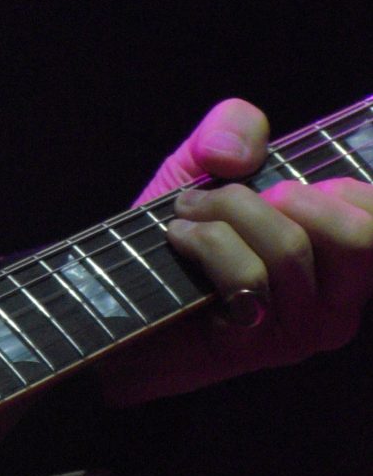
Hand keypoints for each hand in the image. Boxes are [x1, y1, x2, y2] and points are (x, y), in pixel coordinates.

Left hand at [103, 97, 372, 401]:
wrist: (125, 294)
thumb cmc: (181, 230)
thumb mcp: (206, 161)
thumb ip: (235, 128)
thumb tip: (241, 153)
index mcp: (346, 260)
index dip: (340, 189)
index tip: (282, 189)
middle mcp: (339, 302)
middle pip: (358, 236)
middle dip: (289, 196)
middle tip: (233, 194)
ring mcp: (303, 331)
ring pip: (292, 247)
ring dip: (225, 211)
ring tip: (189, 212)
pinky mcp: (260, 347)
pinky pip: (248, 276)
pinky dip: (205, 240)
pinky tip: (179, 238)